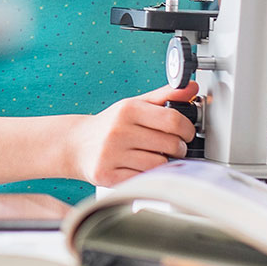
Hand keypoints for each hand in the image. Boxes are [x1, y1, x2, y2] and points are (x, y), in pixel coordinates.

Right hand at [67, 81, 198, 187]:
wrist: (75, 144)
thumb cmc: (110, 125)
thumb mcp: (134, 105)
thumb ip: (164, 96)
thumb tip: (191, 86)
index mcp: (127, 110)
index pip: (173, 120)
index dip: (187, 129)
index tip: (186, 132)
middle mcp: (118, 131)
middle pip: (170, 144)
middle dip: (178, 147)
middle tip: (173, 146)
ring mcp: (112, 154)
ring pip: (159, 164)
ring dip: (164, 163)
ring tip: (156, 156)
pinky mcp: (108, 175)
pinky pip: (144, 179)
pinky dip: (148, 175)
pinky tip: (141, 167)